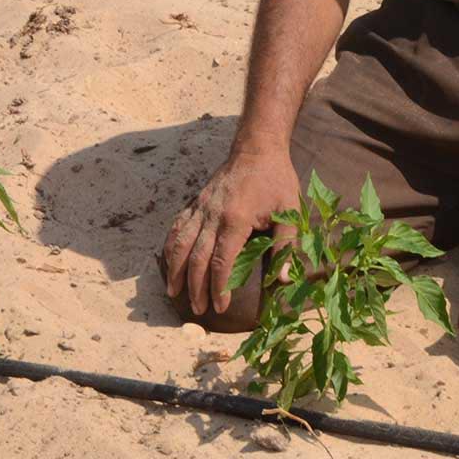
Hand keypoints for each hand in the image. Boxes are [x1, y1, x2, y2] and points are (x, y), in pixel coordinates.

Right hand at [162, 147, 300, 315]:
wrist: (257, 148)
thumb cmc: (276, 180)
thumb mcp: (290, 211)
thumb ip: (286, 246)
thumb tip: (282, 280)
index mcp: (235, 220)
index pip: (221, 262)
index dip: (218, 288)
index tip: (220, 307)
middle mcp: (212, 215)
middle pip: (196, 259)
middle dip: (195, 287)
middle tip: (197, 309)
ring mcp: (201, 208)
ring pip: (180, 244)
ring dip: (174, 271)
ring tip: (174, 293)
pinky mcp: (196, 202)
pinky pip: (177, 227)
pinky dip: (169, 246)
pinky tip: (168, 261)